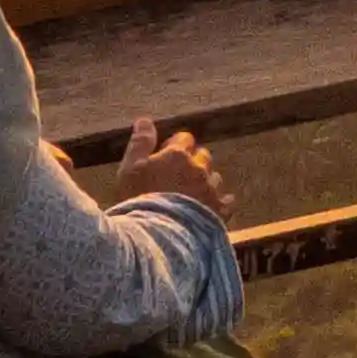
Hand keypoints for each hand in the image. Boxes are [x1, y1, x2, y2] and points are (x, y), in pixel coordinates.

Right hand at [110, 122, 224, 224]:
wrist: (155, 237)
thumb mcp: (130, 170)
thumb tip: (145, 121)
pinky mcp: (219, 212)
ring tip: (191, 197)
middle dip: (193, 163)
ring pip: (214, 178)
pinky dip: (220, 203)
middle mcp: (198, 168)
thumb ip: (140, 143)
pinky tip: (213, 208)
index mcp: (177, 155)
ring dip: (205, 183)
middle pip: (202, 157)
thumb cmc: (138, 202)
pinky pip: (226, 202)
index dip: (174, 148)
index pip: (184, 139)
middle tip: (177, 179)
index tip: (164, 160)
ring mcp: (210, 190)